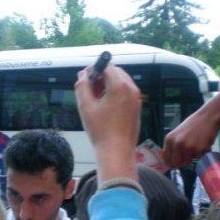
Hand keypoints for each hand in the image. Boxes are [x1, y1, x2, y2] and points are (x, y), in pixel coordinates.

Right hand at [75, 64, 141, 181]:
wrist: (116, 152)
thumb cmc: (101, 131)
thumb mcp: (86, 107)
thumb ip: (82, 87)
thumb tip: (82, 75)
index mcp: (120, 86)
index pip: (107, 66)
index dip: (95, 69)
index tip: (86, 77)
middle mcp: (131, 90)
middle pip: (116, 73)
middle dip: (102, 77)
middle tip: (89, 88)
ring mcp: (136, 99)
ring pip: (122, 83)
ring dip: (108, 85)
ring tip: (96, 99)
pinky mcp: (137, 108)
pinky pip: (126, 94)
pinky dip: (116, 94)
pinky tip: (105, 107)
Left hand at [161, 109, 217, 167]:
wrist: (207, 118)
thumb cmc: (192, 126)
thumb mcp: (177, 134)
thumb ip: (171, 146)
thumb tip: (166, 160)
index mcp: (169, 139)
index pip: (166, 159)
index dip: (171, 163)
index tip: (174, 164)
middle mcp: (177, 144)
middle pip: (176, 163)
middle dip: (181, 162)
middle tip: (186, 156)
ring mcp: (188, 147)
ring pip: (187, 162)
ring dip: (191, 158)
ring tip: (194, 146)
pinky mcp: (200, 149)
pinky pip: (198, 158)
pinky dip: (200, 153)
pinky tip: (201, 144)